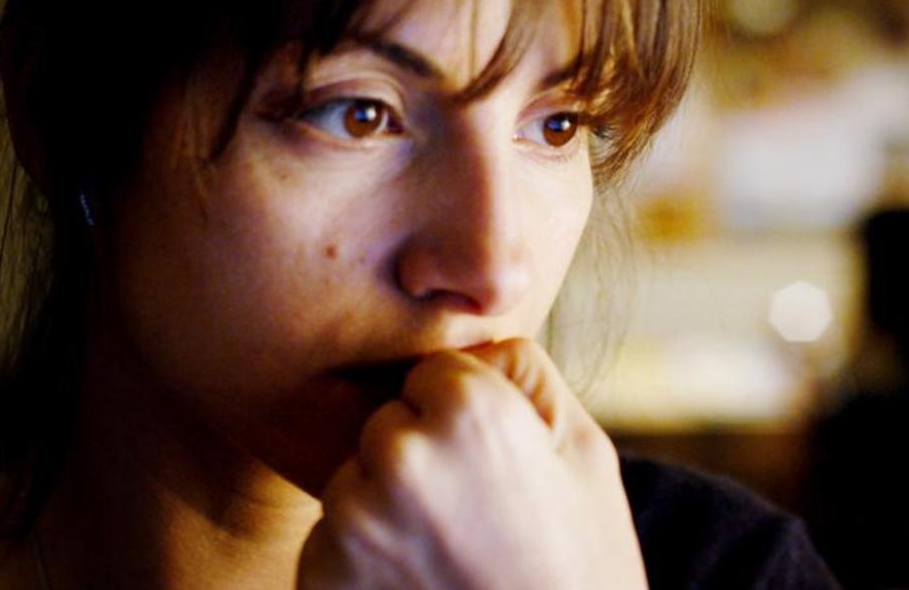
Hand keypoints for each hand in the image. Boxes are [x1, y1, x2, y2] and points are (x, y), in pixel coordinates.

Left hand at [297, 339, 647, 589]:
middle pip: (386, 426)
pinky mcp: (322, 576)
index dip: (465, 419)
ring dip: (386, 511)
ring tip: (446, 559)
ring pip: (356, 482)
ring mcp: (353, 522)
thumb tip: (470, 344)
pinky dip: (361, 562)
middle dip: (419, 460)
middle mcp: (400, 455)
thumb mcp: (586, 455)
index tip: (495, 471)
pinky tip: (415, 588)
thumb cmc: (581, 568)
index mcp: (469, 411)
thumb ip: (525, 375)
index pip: (431, 375)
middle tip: (473, 521)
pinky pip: (331, 541)